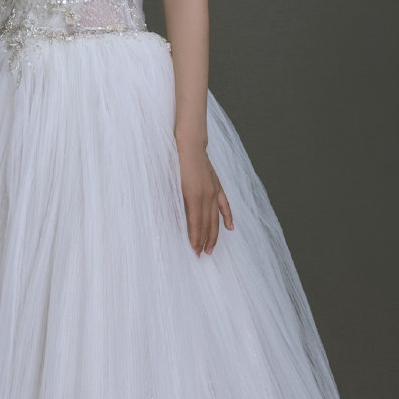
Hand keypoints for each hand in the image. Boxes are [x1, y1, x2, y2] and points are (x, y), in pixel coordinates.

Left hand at [176, 136, 233, 255]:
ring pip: (215, 218)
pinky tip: (230, 228)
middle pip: (206, 223)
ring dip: (213, 234)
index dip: (195, 238)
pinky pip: (225, 205)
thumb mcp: (169, 181)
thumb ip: (172, 200)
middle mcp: (206, 194)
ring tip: (211, 248)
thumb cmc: (175, 161)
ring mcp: (213, 190)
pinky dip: (228, 217)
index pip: (195, 223)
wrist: (189, 143)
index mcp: (192, 194)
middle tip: (201, 255)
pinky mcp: (217, 185)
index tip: (194, 251)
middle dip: (204, 241)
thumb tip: (169, 218)